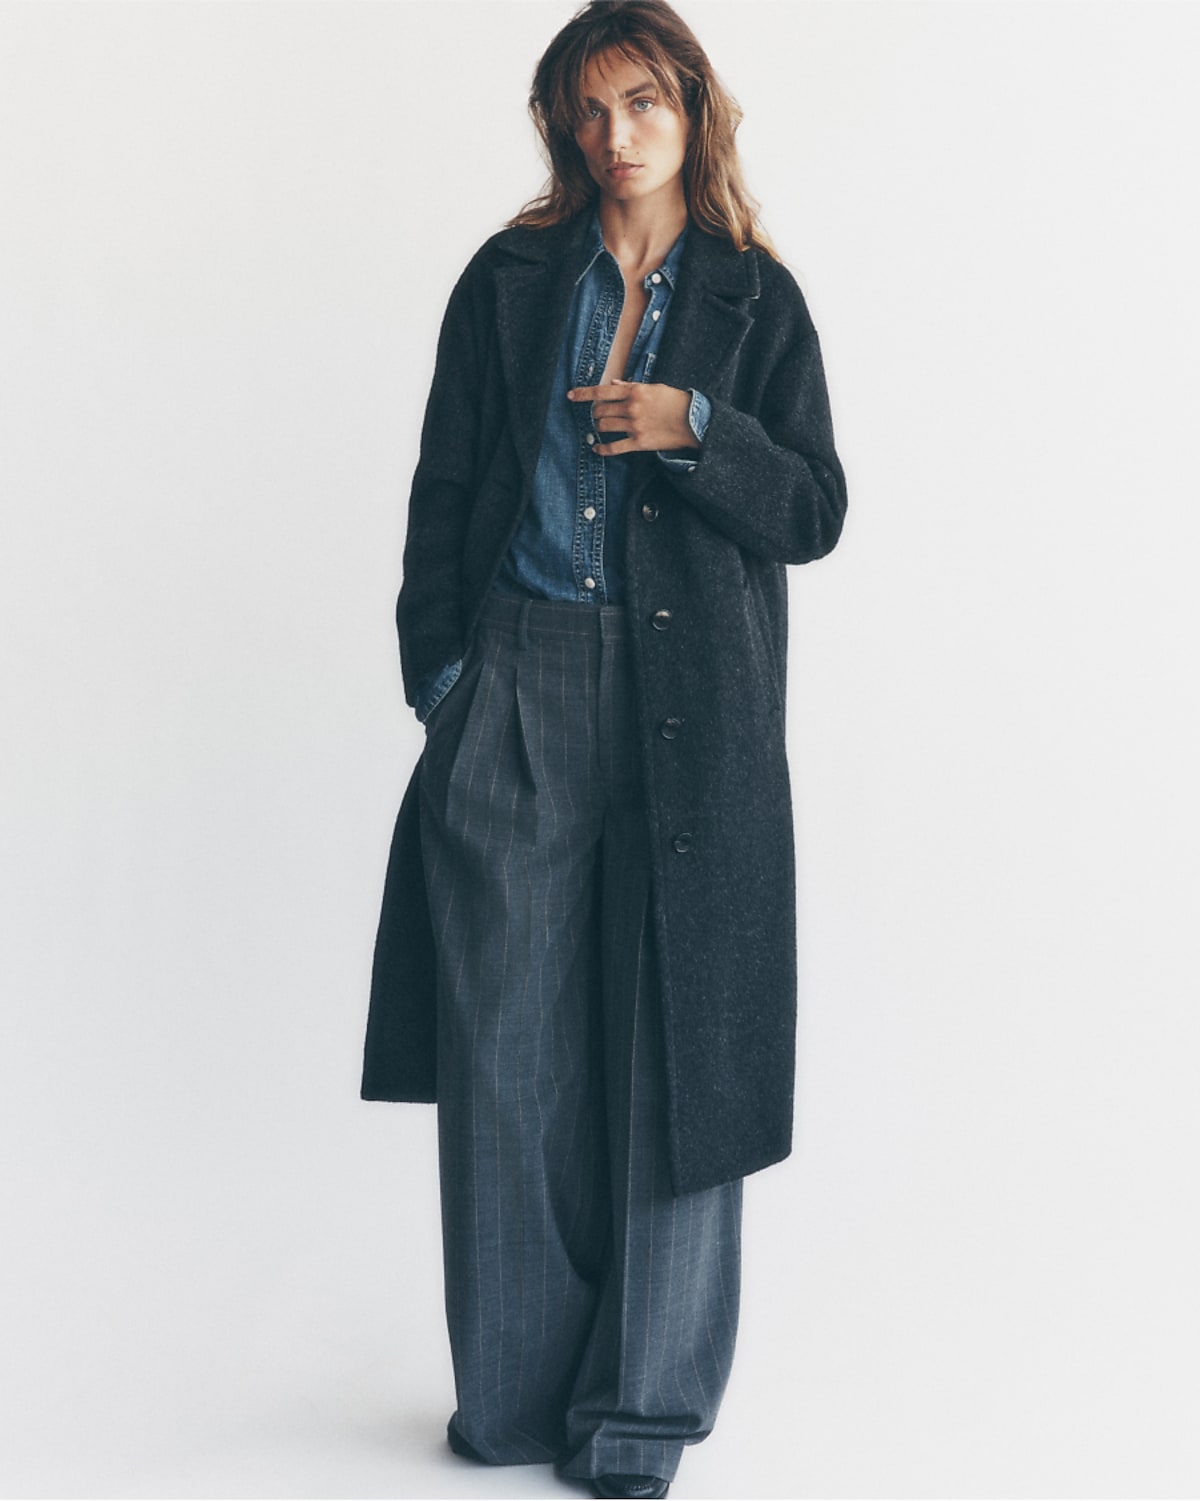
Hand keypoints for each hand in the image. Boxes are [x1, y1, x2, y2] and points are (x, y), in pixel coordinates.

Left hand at [567, 379, 698, 456]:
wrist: (693, 421)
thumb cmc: (675, 401)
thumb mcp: (654, 388)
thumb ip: (631, 387)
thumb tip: (613, 385)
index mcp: (635, 391)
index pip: (601, 391)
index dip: (583, 394)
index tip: (571, 396)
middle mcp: (631, 408)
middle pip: (600, 410)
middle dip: (594, 412)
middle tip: (596, 414)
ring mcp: (634, 426)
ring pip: (604, 426)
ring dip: (598, 426)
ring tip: (600, 427)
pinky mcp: (639, 442)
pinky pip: (614, 447)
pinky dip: (602, 448)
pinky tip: (596, 448)